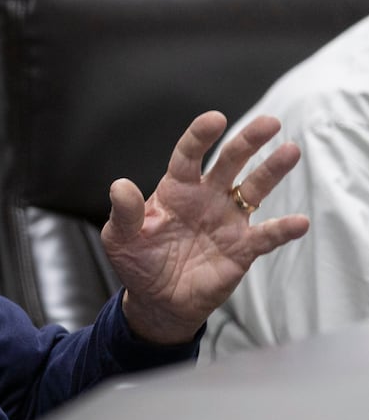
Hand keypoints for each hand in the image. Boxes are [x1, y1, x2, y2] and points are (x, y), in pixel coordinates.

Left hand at [102, 111, 310, 343]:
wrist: (158, 300)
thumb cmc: (138, 261)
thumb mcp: (120, 238)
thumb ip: (125, 213)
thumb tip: (120, 186)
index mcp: (176, 189)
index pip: (188, 156)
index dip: (200, 136)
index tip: (214, 119)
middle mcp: (206, 198)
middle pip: (230, 162)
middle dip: (248, 141)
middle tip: (270, 122)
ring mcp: (228, 220)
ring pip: (254, 189)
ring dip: (272, 171)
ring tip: (290, 151)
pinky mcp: (242, 248)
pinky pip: (266, 236)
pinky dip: (283, 229)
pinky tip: (299, 222)